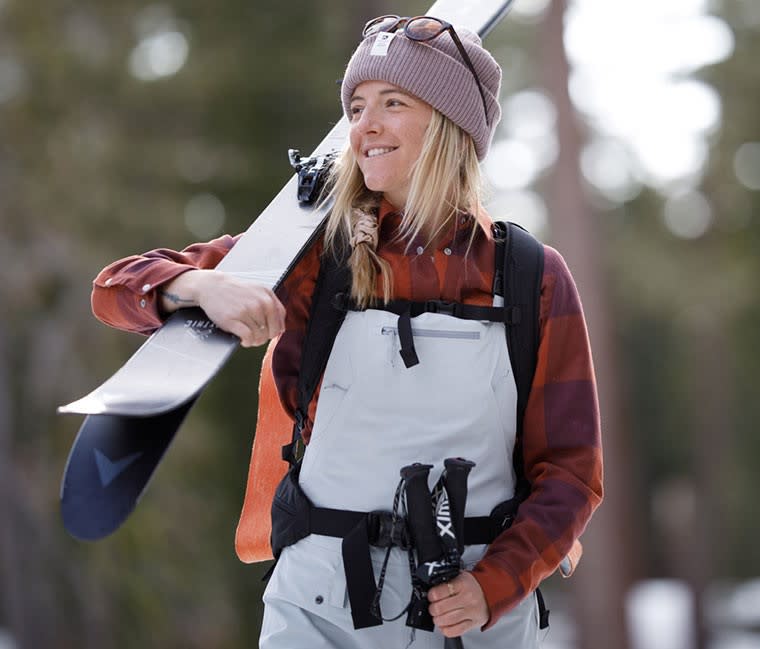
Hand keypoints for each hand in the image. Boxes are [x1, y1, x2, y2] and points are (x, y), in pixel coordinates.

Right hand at [162, 270, 285, 346]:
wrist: (212, 286)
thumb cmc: (237, 291)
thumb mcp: (260, 292)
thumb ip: (275, 307)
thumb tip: (282, 329)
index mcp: (267, 297)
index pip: (279, 324)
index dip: (273, 332)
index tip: (265, 332)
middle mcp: (259, 303)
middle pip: (270, 332)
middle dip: (264, 338)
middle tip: (255, 336)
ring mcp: (246, 311)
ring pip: (259, 336)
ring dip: (254, 341)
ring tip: (247, 336)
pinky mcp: (232, 319)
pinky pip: (248, 337)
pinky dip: (247, 342)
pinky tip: (242, 340)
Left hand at [426, 571, 489, 637]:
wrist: (493, 590)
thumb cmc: (475, 584)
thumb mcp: (461, 576)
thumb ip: (448, 582)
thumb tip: (432, 589)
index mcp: (463, 584)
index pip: (439, 592)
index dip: (431, 595)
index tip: (431, 596)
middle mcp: (468, 598)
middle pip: (440, 608)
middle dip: (432, 608)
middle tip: (433, 607)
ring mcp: (471, 612)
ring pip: (447, 620)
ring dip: (437, 620)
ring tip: (438, 616)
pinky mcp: (474, 623)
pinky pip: (456, 630)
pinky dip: (446, 629)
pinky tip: (444, 624)